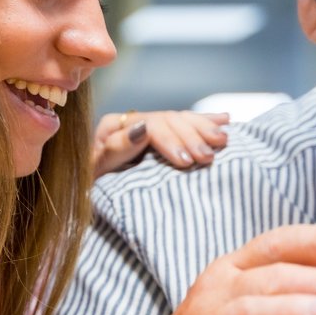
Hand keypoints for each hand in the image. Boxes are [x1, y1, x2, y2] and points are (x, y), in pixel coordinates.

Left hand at [91, 109, 229, 176]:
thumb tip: (142, 129)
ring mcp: (148, 126)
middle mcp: (132, 121)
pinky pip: (186, 123)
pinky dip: (206, 121)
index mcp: (114, 126)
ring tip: (222, 141)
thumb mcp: (96, 170)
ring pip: (181, 119)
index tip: (186, 160)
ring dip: (204, 128)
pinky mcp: (160, 137)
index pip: (150, 125)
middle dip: (191, 137)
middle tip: (207, 157)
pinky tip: (225, 120)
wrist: (90, 195)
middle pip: (169, 120)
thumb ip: (115, 149)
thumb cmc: (90, 187)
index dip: (171, 140)